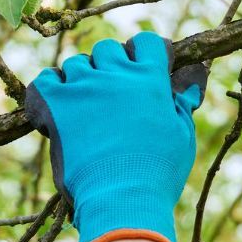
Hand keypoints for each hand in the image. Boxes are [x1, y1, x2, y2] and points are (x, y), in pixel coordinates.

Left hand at [25, 31, 206, 241]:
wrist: (122, 198)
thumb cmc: (159, 172)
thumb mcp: (182, 135)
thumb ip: (183, 100)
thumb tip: (196, 73)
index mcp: (150, 79)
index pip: (146, 42)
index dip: (144, 54)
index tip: (143, 69)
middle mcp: (116, 75)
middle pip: (109, 48)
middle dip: (112, 65)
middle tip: (115, 92)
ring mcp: (84, 87)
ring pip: (77, 63)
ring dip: (83, 78)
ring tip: (88, 104)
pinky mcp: (56, 104)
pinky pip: (45, 80)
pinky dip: (51, 88)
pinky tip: (60, 105)